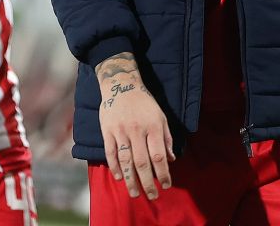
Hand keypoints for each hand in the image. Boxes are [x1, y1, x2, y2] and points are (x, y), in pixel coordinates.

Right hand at [96, 52, 174, 200]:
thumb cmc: (144, 102)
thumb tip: (172, 159)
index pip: (159, 155)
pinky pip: (111, 152)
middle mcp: (137, 130)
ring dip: (131, 179)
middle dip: (148, 182)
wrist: (121, 83)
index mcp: (153, 126)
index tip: (166, 185)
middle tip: (152, 196)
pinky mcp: (108, 130)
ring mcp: (121, 131)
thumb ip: (166, 138)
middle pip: (142, 162)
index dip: (163, 172)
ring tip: (135, 193)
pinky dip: (115, 167)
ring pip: (126, 160)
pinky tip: (120, 177)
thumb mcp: (161, 116)